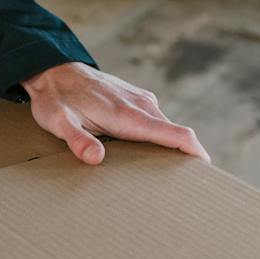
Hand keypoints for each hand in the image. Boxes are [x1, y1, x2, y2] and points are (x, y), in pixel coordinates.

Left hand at [20, 62, 210, 164]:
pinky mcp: (136, 99)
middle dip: (187, 159)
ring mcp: (140, 100)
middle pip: (178, 134)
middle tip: (188, 189)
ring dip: (173, 149)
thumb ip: (77, 139)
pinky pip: (157, 121)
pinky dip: (161, 138)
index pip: (176, 134)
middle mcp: (141, 105)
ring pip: (168, 128)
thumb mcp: (58, 121)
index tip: (207, 174)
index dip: (196, 154)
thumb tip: (97, 158)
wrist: (52, 69)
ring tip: (169, 178)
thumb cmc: (55, 98)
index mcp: (129, 115)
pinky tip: (150, 154)